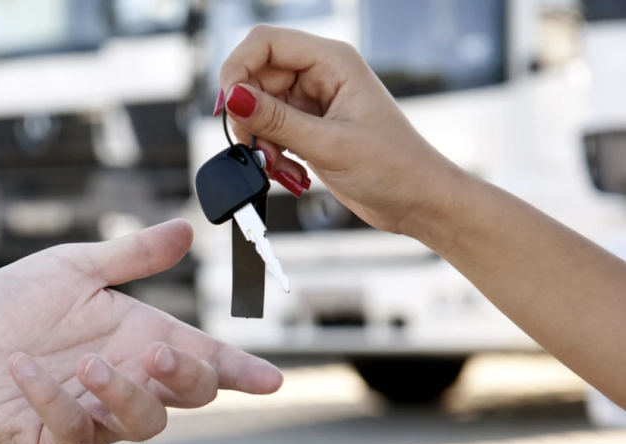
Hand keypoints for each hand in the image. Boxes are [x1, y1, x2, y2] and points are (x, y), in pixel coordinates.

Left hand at [0, 220, 282, 443]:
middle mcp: (128, 382)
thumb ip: (131, 256)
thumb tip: (186, 229)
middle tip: (159, 350)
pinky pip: (73, 434)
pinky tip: (23, 370)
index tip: (271, 379)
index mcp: (141, 339)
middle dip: (185, 376)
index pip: (204, 360)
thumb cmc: (12, 307)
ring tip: (90, 363)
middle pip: (187, 395)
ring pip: (142, 422)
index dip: (240, 371)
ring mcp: (96, 419)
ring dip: (124, 393)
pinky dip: (53, 401)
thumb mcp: (74, 269)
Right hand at [218, 26, 461, 233]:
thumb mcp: (329, 144)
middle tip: (256, 149)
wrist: (416, 201)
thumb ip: (277, 121)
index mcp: (333, 61)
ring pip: (259, 108)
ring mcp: (313, 101)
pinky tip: (290, 171)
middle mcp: (320, 74)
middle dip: (249, 116)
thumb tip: (234, 98)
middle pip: (256, 77)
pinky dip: (270, 153)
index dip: (238, 69)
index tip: (229, 106)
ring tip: (279, 166)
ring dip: (260, 140)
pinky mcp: (309, 126)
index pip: (266, 42)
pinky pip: (270, 131)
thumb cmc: (394, 167)